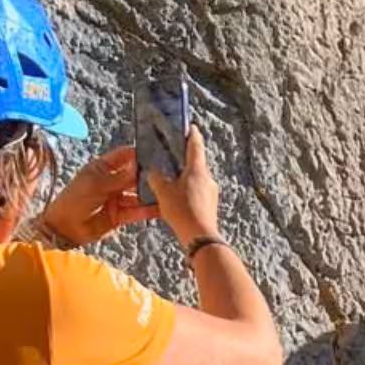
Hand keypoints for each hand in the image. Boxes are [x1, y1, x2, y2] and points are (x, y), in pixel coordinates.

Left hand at [36, 145, 159, 247]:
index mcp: (102, 168)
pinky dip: (147, 210)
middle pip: (133, 175)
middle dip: (147, 175)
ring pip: (137, 194)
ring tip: (166, 192)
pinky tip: (160, 208)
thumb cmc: (73, 201)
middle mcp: (111, 181)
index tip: (154, 152)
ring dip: (149, 193)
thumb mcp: (95, 185)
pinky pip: (136, 211)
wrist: (64, 229)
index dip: (137, 154)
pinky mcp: (120, 215)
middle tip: (166, 174)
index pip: (123, 156)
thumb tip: (138, 167)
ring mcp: (116, 198)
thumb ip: (119, 178)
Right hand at [147, 127, 221, 247]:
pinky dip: (189, 188)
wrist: (200, 237)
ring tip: (173, 177)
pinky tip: (179, 195)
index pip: (196, 146)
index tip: (190, 127)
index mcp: (197, 170)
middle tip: (174, 153)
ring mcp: (211, 192)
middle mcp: (207, 178)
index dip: (192, 135)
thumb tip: (152, 172)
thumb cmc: (182, 211)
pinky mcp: (210, 204)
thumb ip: (156, 178)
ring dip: (186, 175)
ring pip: (197, 178)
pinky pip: (198, 190)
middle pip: (196, 162)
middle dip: (185, 158)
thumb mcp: (163, 192)